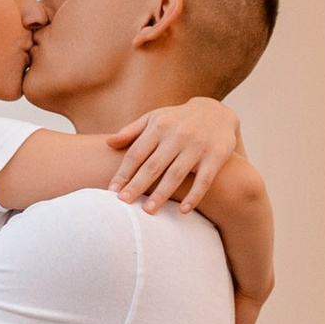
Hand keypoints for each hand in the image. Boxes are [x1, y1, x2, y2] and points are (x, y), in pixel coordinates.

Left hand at [108, 95, 242, 211]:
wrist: (216, 112)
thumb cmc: (177, 120)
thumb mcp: (155, 118)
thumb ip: (131, 131)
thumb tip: (108, 143)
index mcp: (159, 126)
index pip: (137, 153)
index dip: (123, 172)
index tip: (112, 191)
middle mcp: (177, 136)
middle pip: (153, 165)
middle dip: (137, 185)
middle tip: (123, 203)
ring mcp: (197, 146)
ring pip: (176, 174)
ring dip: (162, 194)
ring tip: (148, 211)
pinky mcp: (216, 156)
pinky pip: (204, 179)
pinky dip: (195, 196)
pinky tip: (184, 211)